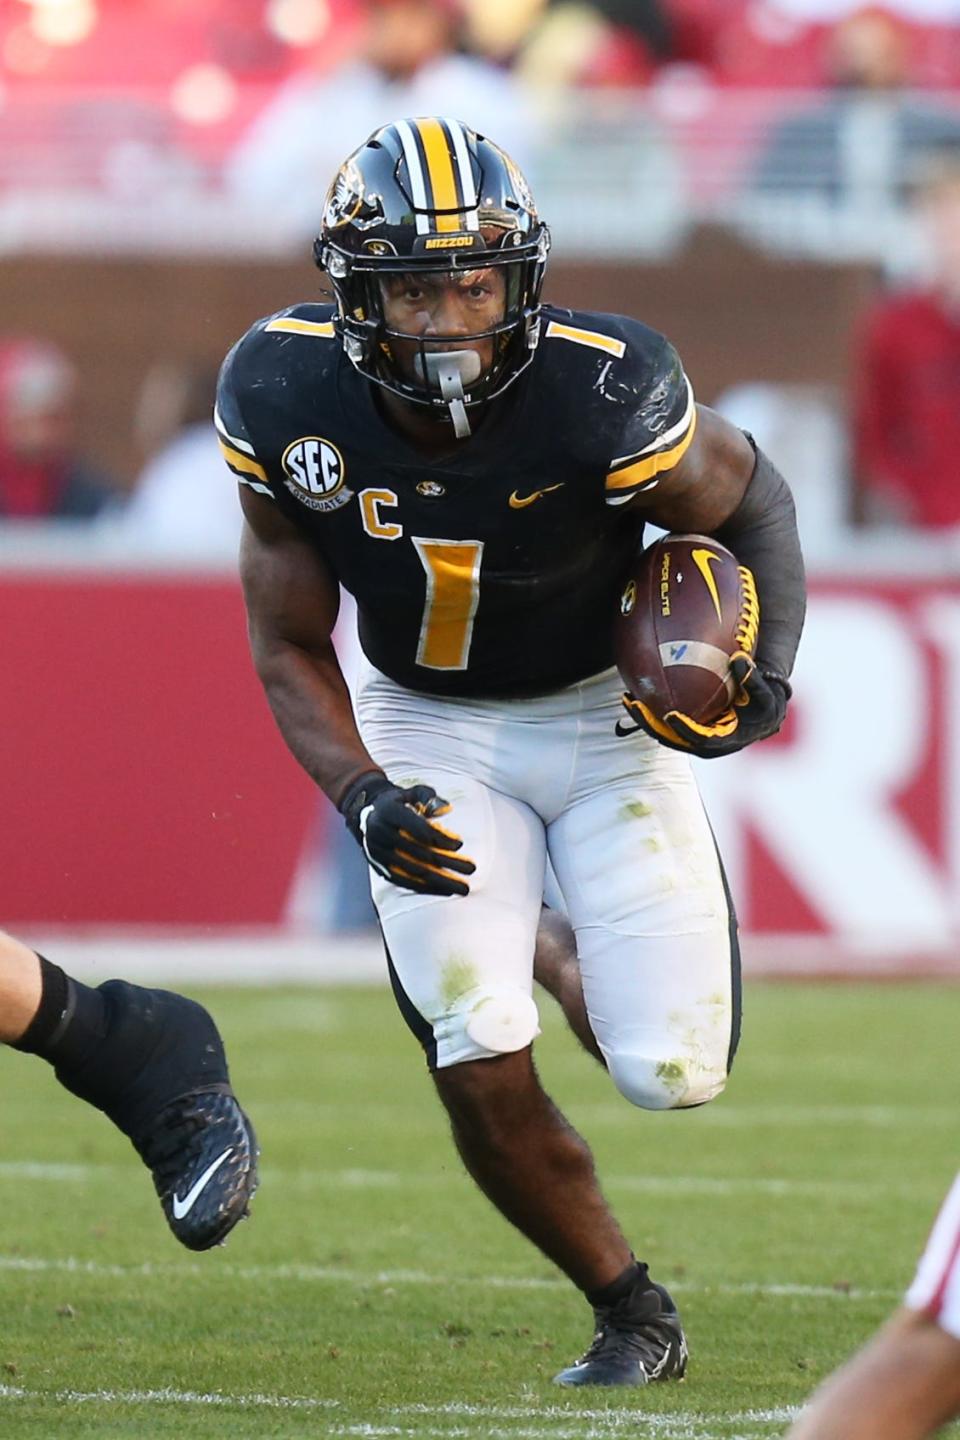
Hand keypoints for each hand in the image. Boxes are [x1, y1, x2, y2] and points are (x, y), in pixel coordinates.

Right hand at [339, 770, 475, 896]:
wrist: (368, 814)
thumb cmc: (400, 802)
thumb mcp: (412, 791)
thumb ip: (428, 796)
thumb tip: (445, 809)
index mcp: (388, 812)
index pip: (417, 828)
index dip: (439, 837)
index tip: (460, 844)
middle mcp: (380, 833)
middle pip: (419, 852)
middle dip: (448, 863)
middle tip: (472, 869)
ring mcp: (378, 853)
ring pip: (413, 871)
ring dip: (441, 881)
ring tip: (464, 888)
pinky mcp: (379, 868)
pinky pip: (405, 882)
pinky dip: (426, 888)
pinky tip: (446, 891)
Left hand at [620, 655, 790, 758]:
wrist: (761, 712)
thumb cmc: (765, 701)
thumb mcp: (764, 693)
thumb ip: (752, 679)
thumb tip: (738, 659)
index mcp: (724, 741)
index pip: (700, 740)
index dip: (684, 730)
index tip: (670, 715)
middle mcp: (704, 745)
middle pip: (672, 738)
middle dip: (651, 724)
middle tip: (634, 705)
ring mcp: (693, 739)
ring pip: (664, 733)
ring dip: (644, 719)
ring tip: (627, 699)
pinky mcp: (686, 730)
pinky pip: (664, 723)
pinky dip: (651, 710)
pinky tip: (636, 691)